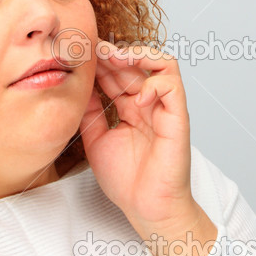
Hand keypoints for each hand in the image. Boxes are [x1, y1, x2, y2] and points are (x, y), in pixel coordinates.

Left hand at [79, 40, 201, 239]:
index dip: (100, 61)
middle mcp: (150, 104)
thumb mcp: (96, 139)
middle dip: (112, 52)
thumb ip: (90, 112)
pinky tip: (136, 98)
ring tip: (116, 59)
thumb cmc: (127, 181)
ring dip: (139, 55)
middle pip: (135, 64)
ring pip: (163, 63)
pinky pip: (173, 87)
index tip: (80, 52)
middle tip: (91, 47)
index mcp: (131, 108)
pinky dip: (154, 84)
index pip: (118, 73)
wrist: (146, 208)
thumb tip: (77, 86)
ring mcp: (165, 109)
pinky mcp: (178, 119)